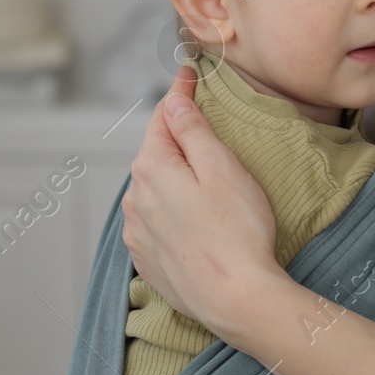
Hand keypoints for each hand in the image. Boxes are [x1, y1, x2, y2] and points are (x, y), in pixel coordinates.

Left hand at [121, 61, 282, 335]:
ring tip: (195, 176)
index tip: (189, 74)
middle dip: (174, 137)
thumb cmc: (238, 232)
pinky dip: (168, 212)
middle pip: (155, 155)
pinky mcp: (147, 261)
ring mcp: (138, 233)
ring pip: (152, 191)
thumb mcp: (222, 169)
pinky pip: (154, 224)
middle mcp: (135, 198)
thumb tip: (174, 102)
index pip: (163, 118)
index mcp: (152, 168)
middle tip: (196, 121)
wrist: (235, 300)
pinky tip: (189, 218)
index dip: (179, 93)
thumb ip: (193, 131)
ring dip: (169, 178)